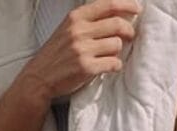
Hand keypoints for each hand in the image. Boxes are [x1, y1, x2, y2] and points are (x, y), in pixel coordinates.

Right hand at [24, 0, 141, 100]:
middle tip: (131, 36)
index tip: (137, 9)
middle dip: (129, 30)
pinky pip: (113, 64)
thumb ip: (89, 21)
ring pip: (117, 45)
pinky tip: (109, 67)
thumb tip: (117, 16)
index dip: (127, 5)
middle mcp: (80, 31)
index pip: (109, 5)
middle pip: (118, 24)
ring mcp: (83, 50)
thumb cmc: (56, 54)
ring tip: (111, 55)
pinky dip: (115, 66)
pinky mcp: (86, 68)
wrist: (39, 77)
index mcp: (76, 17)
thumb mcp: (68, 28)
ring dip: (118, 51)